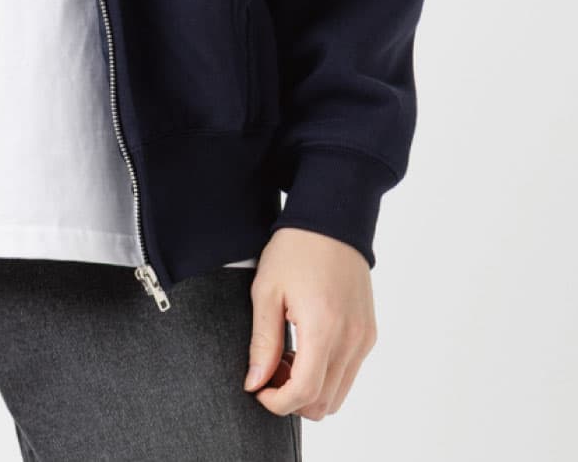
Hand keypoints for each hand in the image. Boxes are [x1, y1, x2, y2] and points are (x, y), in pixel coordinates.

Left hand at [242, 226, 376, 420]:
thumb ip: (262, 342)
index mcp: (324, 327)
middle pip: (323, 403)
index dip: (277, 403)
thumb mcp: (267, 291)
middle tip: (269, 371)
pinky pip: (349, 373)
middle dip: (291, 400)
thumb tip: (255, 383)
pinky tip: (304, 347)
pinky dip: (326, 376)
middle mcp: (351, 339)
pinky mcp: (369, 333)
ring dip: (309, 390)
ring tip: (286, 358)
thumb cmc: (295, 249)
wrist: (332, 220)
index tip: (258, 390)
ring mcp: (364, 338)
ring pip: (338, 394)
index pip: (304, 392)